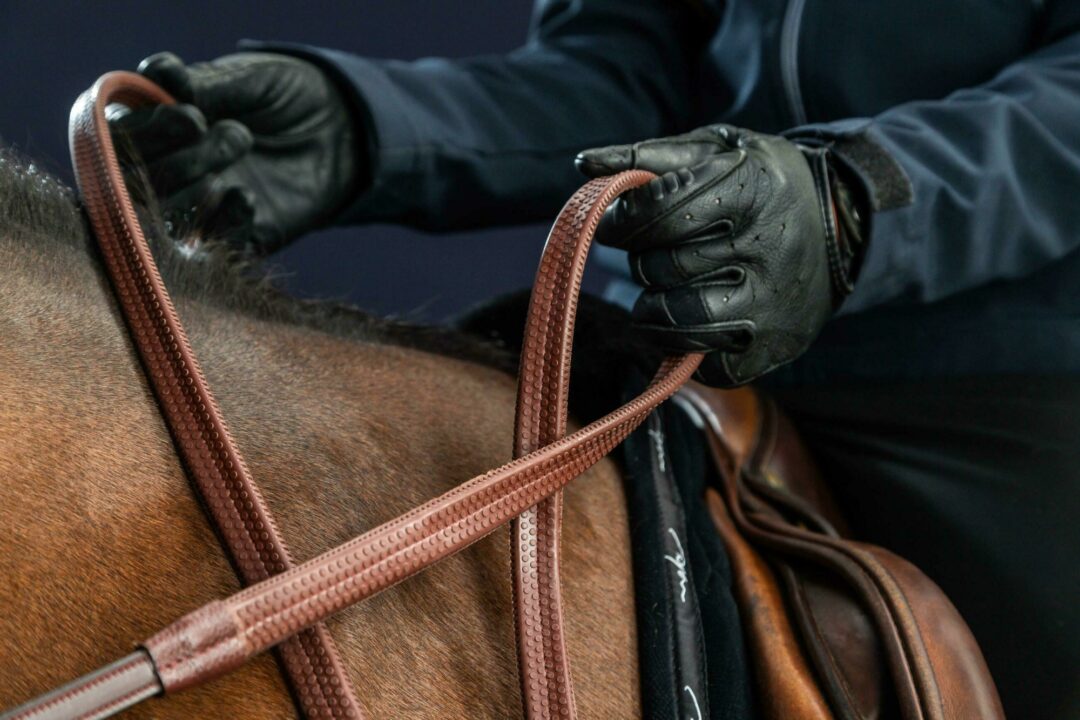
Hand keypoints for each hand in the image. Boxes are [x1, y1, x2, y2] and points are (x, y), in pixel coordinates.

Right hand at [112, 52, 360, 253]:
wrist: (341, 130)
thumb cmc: (284, 96)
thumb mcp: (249, 79)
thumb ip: (206, 85)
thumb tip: (158, 75)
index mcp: (156, 124)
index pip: (118, 136)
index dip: (147, 131)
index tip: (193, 117)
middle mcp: (167, 169)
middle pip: (136, 184)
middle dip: (184, 160)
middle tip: (238, 133)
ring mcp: (199, 209)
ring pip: (166, 219)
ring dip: (200, 189)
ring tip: (244, 144)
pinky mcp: (235, 240)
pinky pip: (211, 249)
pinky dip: (225, 222)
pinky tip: (249, 197)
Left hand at [577, 125, 857, 385]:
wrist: (842, 226)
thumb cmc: (761, 182)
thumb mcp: (717, 150)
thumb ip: (649, 158)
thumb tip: (586, 165)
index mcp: (752, 189)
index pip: (660, 213)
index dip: (621, 220)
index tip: (614, 222)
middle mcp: (767, 250)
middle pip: (660, 268)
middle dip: (644, 259)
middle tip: (659, 250)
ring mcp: (772, 306)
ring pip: (675, 320)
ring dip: (653, 307)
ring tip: (667, 287)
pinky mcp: (772, 350)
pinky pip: (702, 363)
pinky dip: (682, 345)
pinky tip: (693, 318)